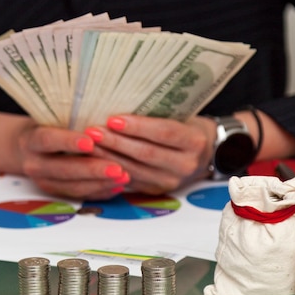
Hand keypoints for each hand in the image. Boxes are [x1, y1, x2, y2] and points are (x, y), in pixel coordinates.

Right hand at [0, 106, 129, 199]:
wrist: (24, 147)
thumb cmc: (47, 123)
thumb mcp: (53, 115)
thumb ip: (71, 113)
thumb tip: (104, 98)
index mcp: (32, 139)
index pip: (49, 141)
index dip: (69, 142)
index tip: (91, 141)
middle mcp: (34, 163)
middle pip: (64, 169)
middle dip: (92, 170)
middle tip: (117, 167)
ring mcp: (44, 181)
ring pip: (73, 187)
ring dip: (100, 183)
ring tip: (123, 177)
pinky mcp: (56, 193)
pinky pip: (80, 195)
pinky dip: (100, 191)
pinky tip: (118, 186)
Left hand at [83, 115, 215, 194]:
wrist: (204, 154)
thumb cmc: (188, 128)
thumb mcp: (182, 116)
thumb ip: (158, 113)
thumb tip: (119, 104)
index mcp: (195, 141)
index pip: (163, 133)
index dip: (137, 127)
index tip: (113, 119)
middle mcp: (186, 165)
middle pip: (146, 153)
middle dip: (116, 142)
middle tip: (93, 131)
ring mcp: (172, 181)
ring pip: (135, 170)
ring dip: (109, 157)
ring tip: (90, 144)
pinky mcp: (157, 191)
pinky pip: (131, 181)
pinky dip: (112, 170)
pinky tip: (96, 161)